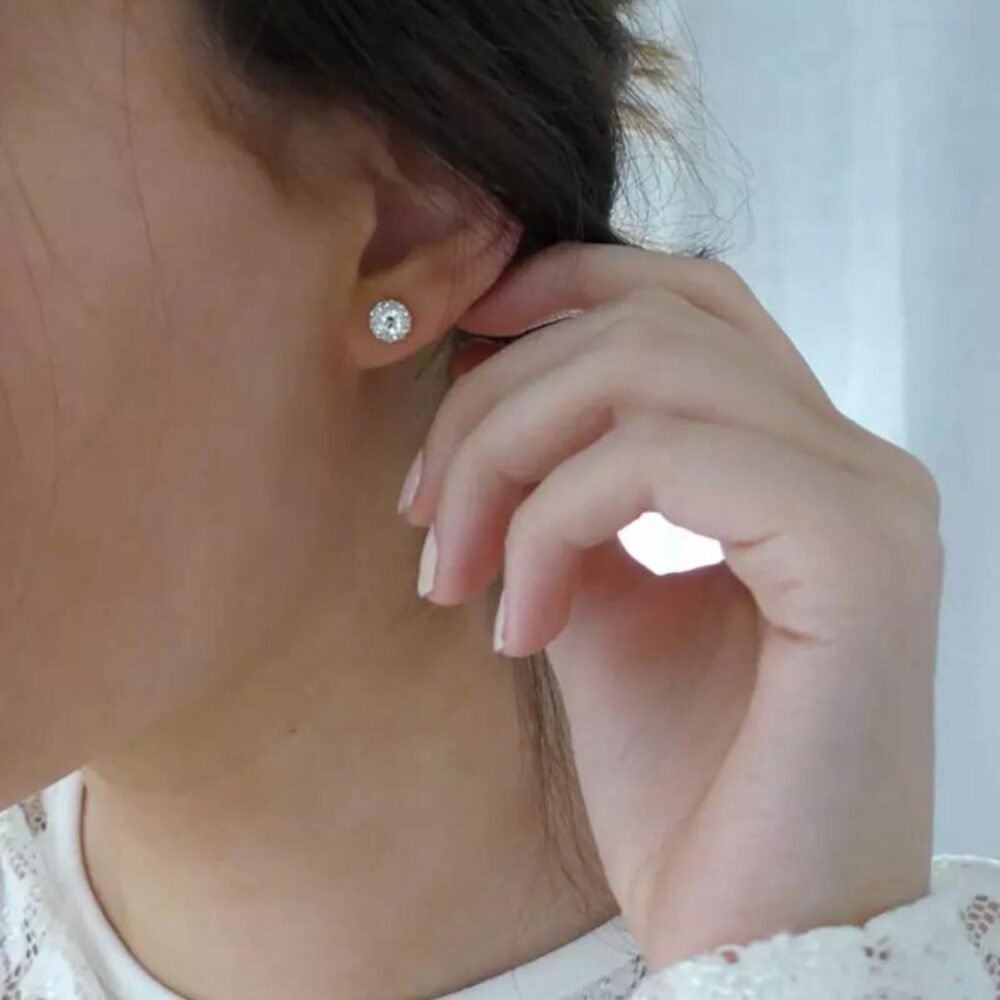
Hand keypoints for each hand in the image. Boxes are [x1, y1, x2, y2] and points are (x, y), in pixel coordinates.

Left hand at [400, 243, 942, 969]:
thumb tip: (495, 416)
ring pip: (647, 368)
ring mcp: (867, 496)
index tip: (458, 341)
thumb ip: (565, 500)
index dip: (567, 285)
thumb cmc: (681, 786)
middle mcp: (856, 459)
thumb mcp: (597, 611)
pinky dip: (554, 522)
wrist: (748, 931)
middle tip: (422, 509)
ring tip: (453, 568)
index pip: (688, 303)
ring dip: (507, 453)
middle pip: (649, 321)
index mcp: (803, 463)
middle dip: (499, 396)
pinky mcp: (856, 555)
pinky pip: (661, 460)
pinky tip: (519, 623)